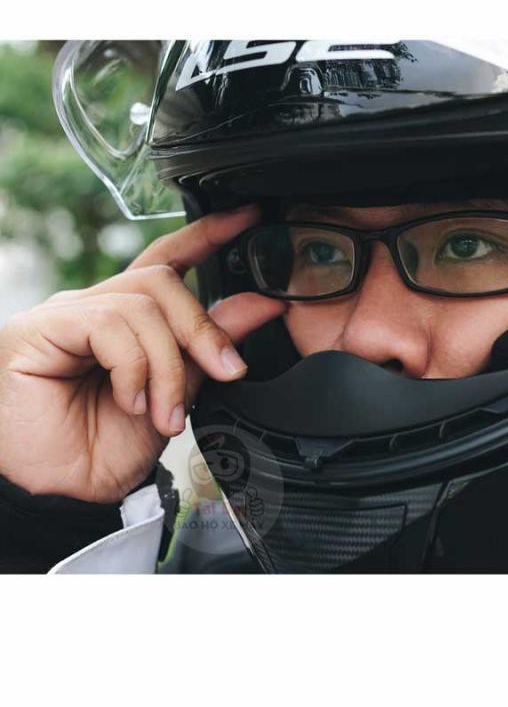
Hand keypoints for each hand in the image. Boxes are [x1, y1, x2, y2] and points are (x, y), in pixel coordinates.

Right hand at [0, 205, 284, 502]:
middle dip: (203, 326)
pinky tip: (131, 400)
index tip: (250, 216)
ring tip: (166, 413)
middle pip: (162, 280)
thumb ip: (211, 345)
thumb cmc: (108, 447)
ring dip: (168, 364)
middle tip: (227, 371)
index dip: (208, 234)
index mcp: (128, 320)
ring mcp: (67, 314)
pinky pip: (109, 323)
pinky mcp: (42, 328)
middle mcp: (96, 308)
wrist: (64, 495)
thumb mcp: (177, 391)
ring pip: (141, 305)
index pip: (169, 260)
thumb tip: (261, 304)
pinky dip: (133, 366)